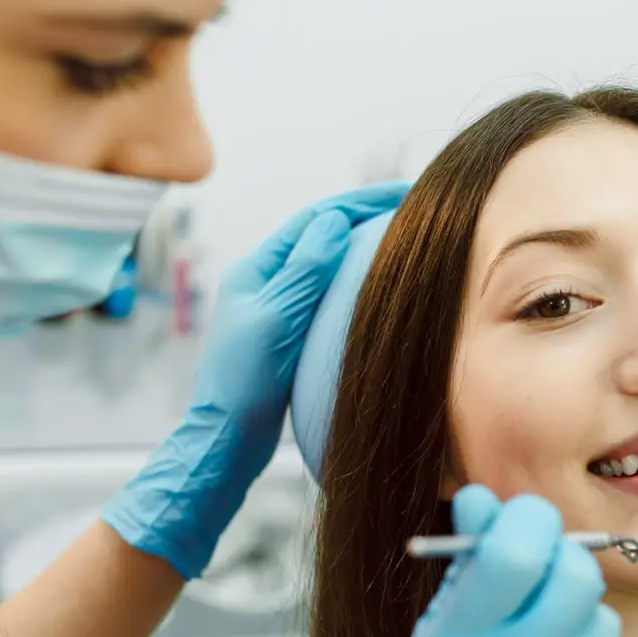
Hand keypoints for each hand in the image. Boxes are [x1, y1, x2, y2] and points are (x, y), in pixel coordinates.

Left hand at [103, 182, 407, 577]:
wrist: (224, 442)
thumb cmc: (244, 383)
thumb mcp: (276, 318)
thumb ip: (305, 269)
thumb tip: (335, 219)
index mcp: (256, 269)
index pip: (316, 219)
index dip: (360, 202)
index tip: (405, 193)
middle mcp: (264, 283)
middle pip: (321, 237)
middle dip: (364, 219)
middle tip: (413, 213)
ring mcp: (275, 310)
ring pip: (326, 267)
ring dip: (361, 250)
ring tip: (403, 245)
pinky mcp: (286, 338)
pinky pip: (326, 299)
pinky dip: (354, 287)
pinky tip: (379, 297)